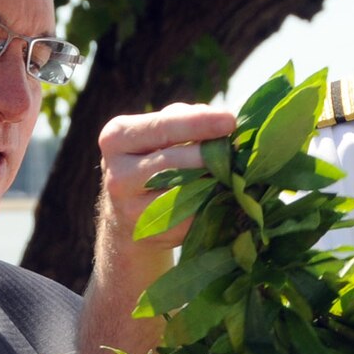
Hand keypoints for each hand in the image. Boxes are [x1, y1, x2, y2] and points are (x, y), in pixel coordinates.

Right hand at [96, 103, 237, 251]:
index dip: (198, 123)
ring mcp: (130, 208)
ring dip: (212, 182)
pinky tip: (222, 197)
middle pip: (173, 162)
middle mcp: (117, 174)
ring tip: (231, 172)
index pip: (162, 126)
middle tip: (236, 150)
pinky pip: (190, 217)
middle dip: (209, 156)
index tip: (230, 121)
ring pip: (182, 192)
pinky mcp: (150, 233)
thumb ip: (184, 119)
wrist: (127, 214)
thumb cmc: (151, 159)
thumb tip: (222, 125)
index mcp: (117, 138)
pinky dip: (210, 205)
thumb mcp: (157, 132)